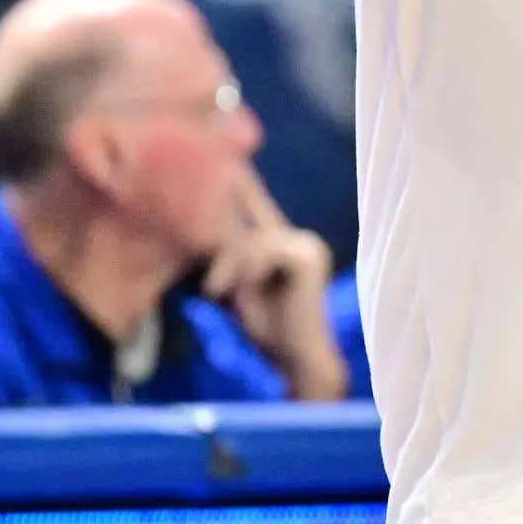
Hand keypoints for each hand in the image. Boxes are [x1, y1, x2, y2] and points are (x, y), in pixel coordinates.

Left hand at [204, 170, 346, 401]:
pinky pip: (264, 253)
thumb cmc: (269, 330)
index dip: (245, 189)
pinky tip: (241, 293)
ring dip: (231, 270)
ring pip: (253, 242)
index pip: (260, 211)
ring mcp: (309, 246)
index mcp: (291, 245)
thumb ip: (234, 262)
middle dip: (226, 259)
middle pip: (250, 231)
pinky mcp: (307, 258)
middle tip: (214, 292)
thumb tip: (213, 237)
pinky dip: (247, 273)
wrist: (297, 360)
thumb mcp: (242, 289)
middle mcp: (303, 240)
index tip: (231, 164)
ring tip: (222, 296)